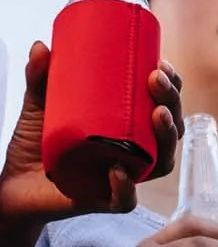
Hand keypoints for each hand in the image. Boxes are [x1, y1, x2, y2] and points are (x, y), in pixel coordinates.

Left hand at [0, 41, 184, 228]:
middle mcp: (133, 149)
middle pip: (171, 128)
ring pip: (161, 161)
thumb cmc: (35, 142)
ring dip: (167, 137)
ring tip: (158, 115)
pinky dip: (125, 187)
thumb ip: (40, 78)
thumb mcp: (39, 104)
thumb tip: (40, 47)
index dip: (172, 85)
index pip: (163, 102)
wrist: (12, 183)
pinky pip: (125, 200)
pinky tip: (118, 169)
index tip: (160, 64)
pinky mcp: (102, 200)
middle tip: (155, 80)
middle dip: (172, 102)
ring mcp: (122, 174)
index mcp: (128, 123)